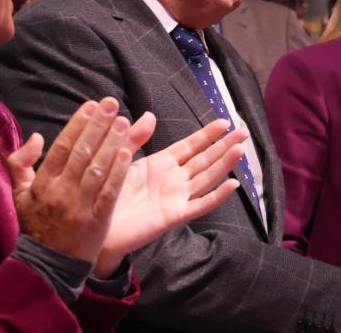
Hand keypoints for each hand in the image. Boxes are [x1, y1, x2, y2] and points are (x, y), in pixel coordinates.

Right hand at [8, 98, 140, 263]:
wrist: (47, 264)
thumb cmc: (36, 224)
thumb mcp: (19, 194)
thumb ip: (21, 163)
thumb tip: (37, 137)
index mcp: (42, 184)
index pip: (62, 147)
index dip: (78, 124)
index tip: (92, 105)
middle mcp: (60, 192)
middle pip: (82, 153)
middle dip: (98, 125)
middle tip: (112, 104)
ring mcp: (79, 207)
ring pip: (97, 169)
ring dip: (112, 143)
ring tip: (124, 122)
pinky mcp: (97, 221)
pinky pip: (109, 193)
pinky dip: (118, 173)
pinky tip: (128, 154)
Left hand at [95, 119, 244, 275]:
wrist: (97, 226)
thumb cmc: (106, 193)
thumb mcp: (120, 158)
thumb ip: (135, 137)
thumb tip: (150, 114)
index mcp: (161, 163)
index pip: (190, 145)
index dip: (207, 134)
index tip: (225, 122)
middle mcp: (173, 179)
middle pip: (204, 159)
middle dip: (224, 145)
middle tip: (244, 132)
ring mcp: (176, 197)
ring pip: (207, 178)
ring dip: (224, 164)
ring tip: (240, 149)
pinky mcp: (175, 215)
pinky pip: (200, 205)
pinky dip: (217, 196)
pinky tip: (233, 184)